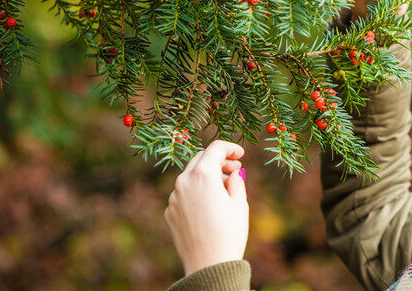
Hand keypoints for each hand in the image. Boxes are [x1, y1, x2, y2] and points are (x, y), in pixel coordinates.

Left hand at [164, 140, 247, 275]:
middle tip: (235, 168)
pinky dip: (197, 191)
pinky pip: (184, 193)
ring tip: (225, 188)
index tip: (241, 154)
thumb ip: (236, 181)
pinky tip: (210, 205)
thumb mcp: (240, 203)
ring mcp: (174, 197)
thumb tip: (233, 173)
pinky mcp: (170, 212)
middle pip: (200, 158)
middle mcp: (184, 181)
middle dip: (218, 160)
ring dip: (207, 176)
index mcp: (203, 175)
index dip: (231, 147)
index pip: (216, 148)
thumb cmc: (229, 233)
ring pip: (190, 176)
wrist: (208, 265)